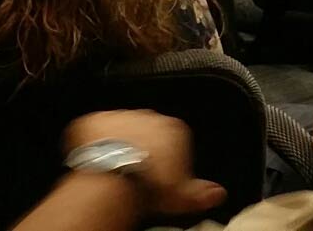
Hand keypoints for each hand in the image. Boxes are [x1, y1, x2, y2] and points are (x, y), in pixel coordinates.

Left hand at [63, 111, 224, 217]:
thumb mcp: (183, 195)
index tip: (162, 172)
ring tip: (116, 167)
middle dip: (144, 146)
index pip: (175, 139)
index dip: (168, 157)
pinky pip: (95, 128)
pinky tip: (97, 158)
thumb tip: (218, 194)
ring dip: (119, 142)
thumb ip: (202, 192)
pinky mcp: (95, 120)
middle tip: (138, 171)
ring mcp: (120, 115)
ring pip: (121, 127)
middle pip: (148, 131)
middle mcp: (148, 116)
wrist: (116, 179)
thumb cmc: (151, 186)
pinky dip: (94, 140)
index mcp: (174, 129)